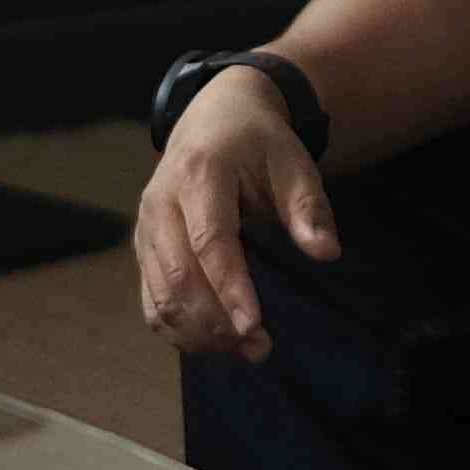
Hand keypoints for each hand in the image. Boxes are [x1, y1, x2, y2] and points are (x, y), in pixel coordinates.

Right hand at [134, 67, 338, 363]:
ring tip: (245, 352)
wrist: (213, 118)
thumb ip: (308, 207)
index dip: (229, 287)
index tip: (254, 327)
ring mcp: (146, 227)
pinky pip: (150, 299)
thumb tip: (326, 253)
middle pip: (178, 275)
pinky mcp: (143, 248)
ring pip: (159, 295)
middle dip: (216, 321)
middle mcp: (161, 201)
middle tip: (260, 350)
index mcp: (199, 173)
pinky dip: (178, 330)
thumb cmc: (259, 143)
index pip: (210, 240)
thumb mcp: (294, 162)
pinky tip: (215, 344)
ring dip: (198, 333)